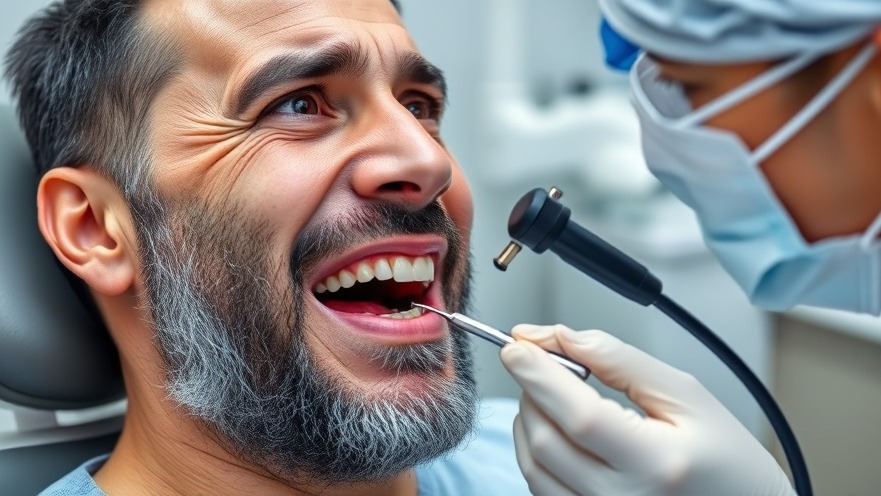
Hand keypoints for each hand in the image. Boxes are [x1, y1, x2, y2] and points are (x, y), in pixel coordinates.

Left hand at [499, 324, 794, 495]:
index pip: (578, 415)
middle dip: (530, 392)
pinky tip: (554, 432)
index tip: (517, 345)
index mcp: (659, 464)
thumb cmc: (727, 461)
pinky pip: (540, 491)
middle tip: (543, 365)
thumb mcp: (686, 395)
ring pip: (534, 468)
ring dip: (527, 421)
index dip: (539, 376)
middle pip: (546, 440)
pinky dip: (535, 454)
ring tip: (550, 397)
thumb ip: (619, 360)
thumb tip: (560, 338)